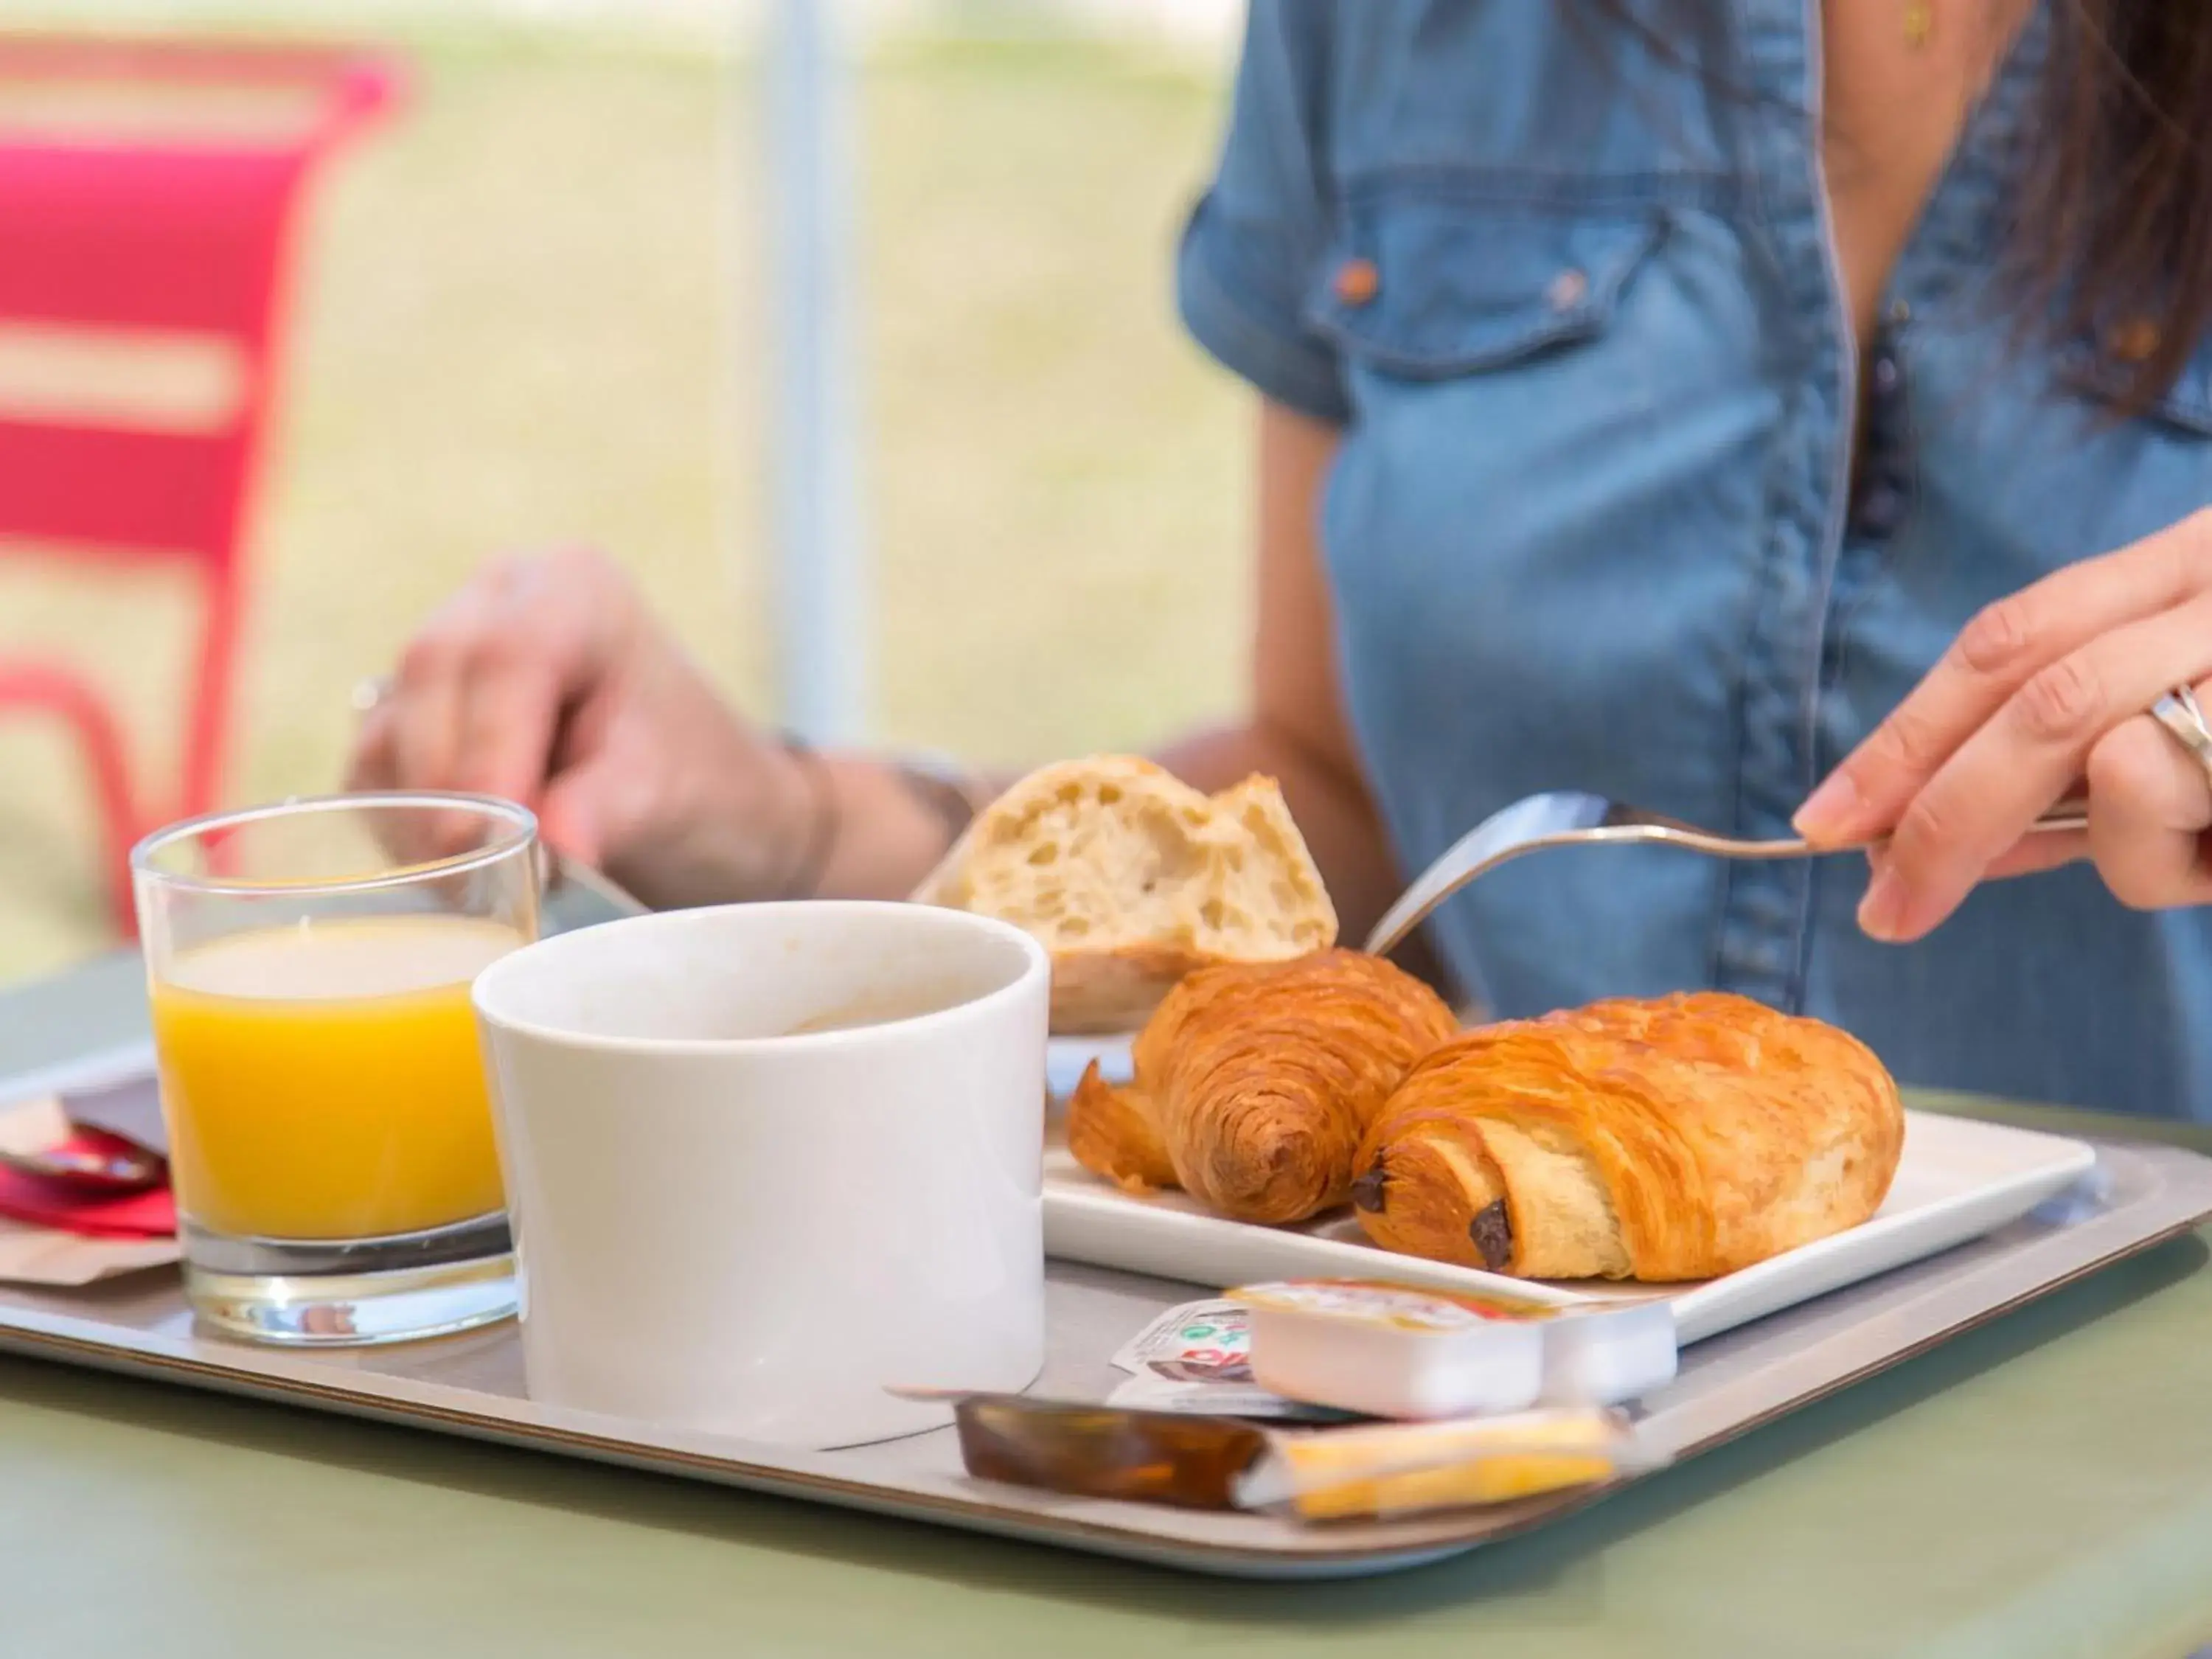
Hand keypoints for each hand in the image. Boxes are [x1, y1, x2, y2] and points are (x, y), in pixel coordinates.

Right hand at [347, 548, 809, 908]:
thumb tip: (552, 842)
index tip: (480, 834)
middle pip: (432, 673)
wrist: (691, 791)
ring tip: (470, 880)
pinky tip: (450, 867)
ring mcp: (450, 645)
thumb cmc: (689, 774)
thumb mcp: (663, 791)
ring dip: (415, 810)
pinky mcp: (415, 705)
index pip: (508, 654)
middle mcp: (500, 598)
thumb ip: (606, 808)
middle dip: (443, 780)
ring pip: (391, 719)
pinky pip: (376, 759)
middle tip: (467, 868)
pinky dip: (401, 820)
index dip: (487, 746)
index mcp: (576, 591)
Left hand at [1794, 511, 2211, 941]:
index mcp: (2185, 567)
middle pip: (2039, 699)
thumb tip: (1908, 844)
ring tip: (2204, 851)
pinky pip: (2189, 833)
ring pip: (2124, 765)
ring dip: (2118, 842)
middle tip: (1884, 908)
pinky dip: (2194, 863)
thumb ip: (2058, 771)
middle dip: (1941, 813)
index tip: (1825, 820)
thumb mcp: (2173, 721)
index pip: (2008, 640)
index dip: (1904, 735)